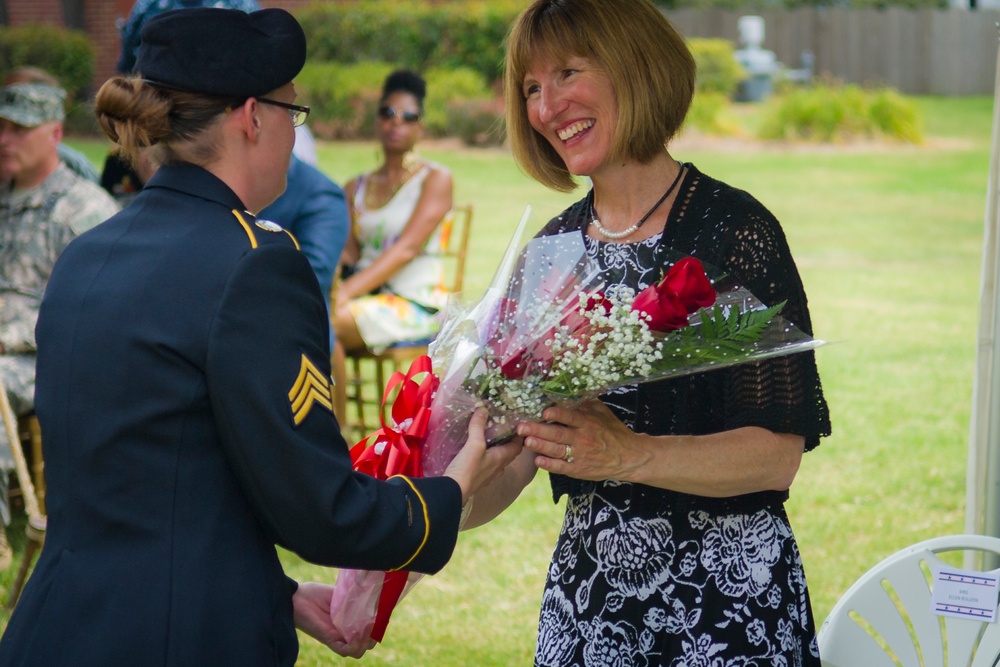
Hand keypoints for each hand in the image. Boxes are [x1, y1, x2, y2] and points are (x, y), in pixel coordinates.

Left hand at [293, 581, 375, 657]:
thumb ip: (354, 597)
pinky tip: (358, 632)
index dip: (378, 628)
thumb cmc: (316, 594)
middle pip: (366, 645)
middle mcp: (344, 633)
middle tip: (375, 624)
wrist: (297, 597)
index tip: (383, 616)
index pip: (368, 633)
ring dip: (366, 641)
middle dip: (374, 637)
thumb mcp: (341, 594)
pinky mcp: (328, 639)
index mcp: (349, 623)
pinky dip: (355, 645)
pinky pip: (345, 651)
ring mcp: (336, 638)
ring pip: (358, 651)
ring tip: (368, 628)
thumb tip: (373, 590)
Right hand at [443, 409, 522, 503]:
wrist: (452, 493)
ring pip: (497, 459)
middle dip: (508, 441)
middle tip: (502, 427)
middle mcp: (498, 468)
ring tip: (489, 436)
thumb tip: (483, 409)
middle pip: (508, 453)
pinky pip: (486, 465)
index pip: (517, 447)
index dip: (520, 436)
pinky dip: (485, 456)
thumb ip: (478, 427)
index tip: (518, 425)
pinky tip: (476, 451)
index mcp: (501, 459)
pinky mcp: (477, 479)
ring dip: (496, 449)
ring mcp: (488, 475)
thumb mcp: (474, 444)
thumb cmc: (468, 468)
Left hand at [516, 400, 647, 481]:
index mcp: (588, 423)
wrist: (628, 457)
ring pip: (557, 450)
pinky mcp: (579, 469)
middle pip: (557, 434)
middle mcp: (583, 439)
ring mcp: (580, 455)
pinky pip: (561, 467)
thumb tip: (569, 391)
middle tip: (521, 427)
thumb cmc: (613, 432)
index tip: (543, 412)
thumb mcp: (603, 413)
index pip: (570, 417)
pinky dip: (549, 464)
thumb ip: (586, 403)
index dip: (557, 415)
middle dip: (538, 430)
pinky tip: (538, 460)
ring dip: (540, 446)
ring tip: (526, 442)